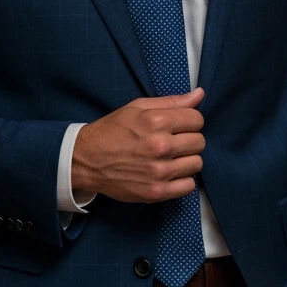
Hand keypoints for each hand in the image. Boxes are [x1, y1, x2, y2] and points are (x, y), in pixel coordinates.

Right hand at [71, 87, 205, 203]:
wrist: (86, 160)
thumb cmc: (112, 131)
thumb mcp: (137, 108)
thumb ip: (171, 101)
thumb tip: (200, 94)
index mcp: (156, 121)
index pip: (197, 119)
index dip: (189, 120)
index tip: (179, 125)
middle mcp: (160, 146)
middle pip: (199, 142)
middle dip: (189, 139)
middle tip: (173, 141)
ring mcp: (159, 172)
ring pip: (196, 163)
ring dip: (187, 160)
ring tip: (171, 157)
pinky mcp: (156, 192)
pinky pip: (188, 186)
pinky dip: (182, 180)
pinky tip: (170, 173)